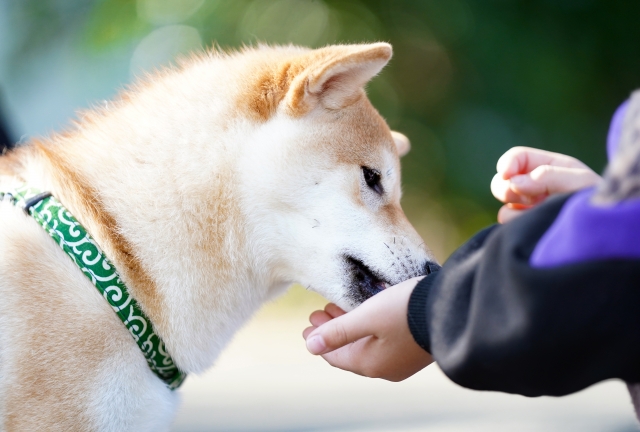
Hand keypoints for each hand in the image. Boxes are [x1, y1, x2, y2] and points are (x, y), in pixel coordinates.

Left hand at [302, 277, 432, 381]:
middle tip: (317, 313)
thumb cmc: (405, 311)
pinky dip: (366, 327)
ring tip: (335, 308)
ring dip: (349, 327)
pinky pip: (382, 341)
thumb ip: (338, 331)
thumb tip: (311, 346)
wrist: (451, 308)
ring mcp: (402, 360)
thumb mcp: (367, 316)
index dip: (319, 340)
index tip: (307, 325)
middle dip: (332, 331)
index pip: (335, 356)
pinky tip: (363, 311)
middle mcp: (386, 367)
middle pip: (350, 350)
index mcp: (371, 363)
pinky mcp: (414, 348)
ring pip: (366, 344)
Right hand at [491, 146, 601, 222]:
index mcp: (547, 166)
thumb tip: (514, 182)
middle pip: (502, 180)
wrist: (604, 232)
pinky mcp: (526, 226)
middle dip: (506, 187)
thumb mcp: (579, 181)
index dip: (507, 164)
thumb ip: (548, 176)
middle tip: (522, 197)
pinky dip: (518, 224)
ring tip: (540, 214)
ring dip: (515, 209)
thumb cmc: (595, 200)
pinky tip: (538, 225)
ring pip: (504, 204)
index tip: (506, 174)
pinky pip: (508, 223)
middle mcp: (535, 186)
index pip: (517, 158)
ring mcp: (530, 208)